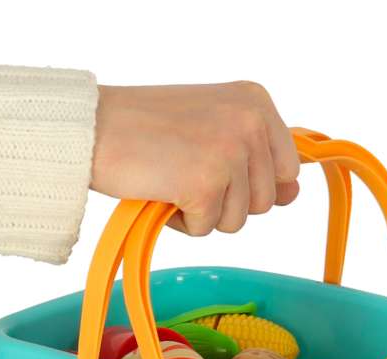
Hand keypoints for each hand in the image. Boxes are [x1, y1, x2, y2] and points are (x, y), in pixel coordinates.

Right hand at [91, 81, 299, 235]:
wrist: (92, 128)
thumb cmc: (145, 128)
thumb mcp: (212, 127)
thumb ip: (257, 158)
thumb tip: (294, 193)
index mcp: (256, 102)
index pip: (288, 169)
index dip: (255, 185)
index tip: (220, 172)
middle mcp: (250, 122)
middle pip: (264, 201)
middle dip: (226, 201)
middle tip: (186, 170)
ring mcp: (230, 152)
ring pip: (237, 220)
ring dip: (203, 212)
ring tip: (173, 179)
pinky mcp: (206, 183)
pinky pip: (206, 229)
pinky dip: (181, 221)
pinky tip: (161, 190)